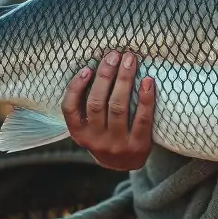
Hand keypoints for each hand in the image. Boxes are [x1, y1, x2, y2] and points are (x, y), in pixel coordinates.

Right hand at [62, 50, 155, 170]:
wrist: (126, 163)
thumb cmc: (105, 134)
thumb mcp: (89, 126)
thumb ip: (87, 105)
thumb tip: (94, 66)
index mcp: (80, 133)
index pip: (70, 109)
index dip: (76, 87)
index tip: (86, 68)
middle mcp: (96, 140)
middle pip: (97, 103)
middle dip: (105, 76)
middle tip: (114, 55)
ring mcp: (117, 144)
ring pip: (118, 108)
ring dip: (124, 80)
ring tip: (129, 60)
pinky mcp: (138, 146)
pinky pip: (142, 119)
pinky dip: (145, 98)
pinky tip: (148, 81)